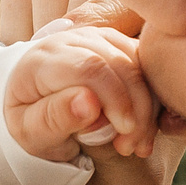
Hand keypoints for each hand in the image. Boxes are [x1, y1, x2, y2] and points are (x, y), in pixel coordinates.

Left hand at [6, 24, 158, 160]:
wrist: (36, 111)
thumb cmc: (33, 125)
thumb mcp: (32, 134)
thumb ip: (55, 118)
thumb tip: (88, 102)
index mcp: (43, 58)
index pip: (90, 69)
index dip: (115, 102)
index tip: (124, 137)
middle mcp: (71, 38)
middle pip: (120, 64)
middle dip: (136, 109)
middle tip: (130, 148)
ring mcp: (97, 37)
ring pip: (138, 63)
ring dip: (147, 106)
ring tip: (137, 143)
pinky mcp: (117, 43)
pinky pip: (147, 64)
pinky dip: (153, 98)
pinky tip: (145, 128)